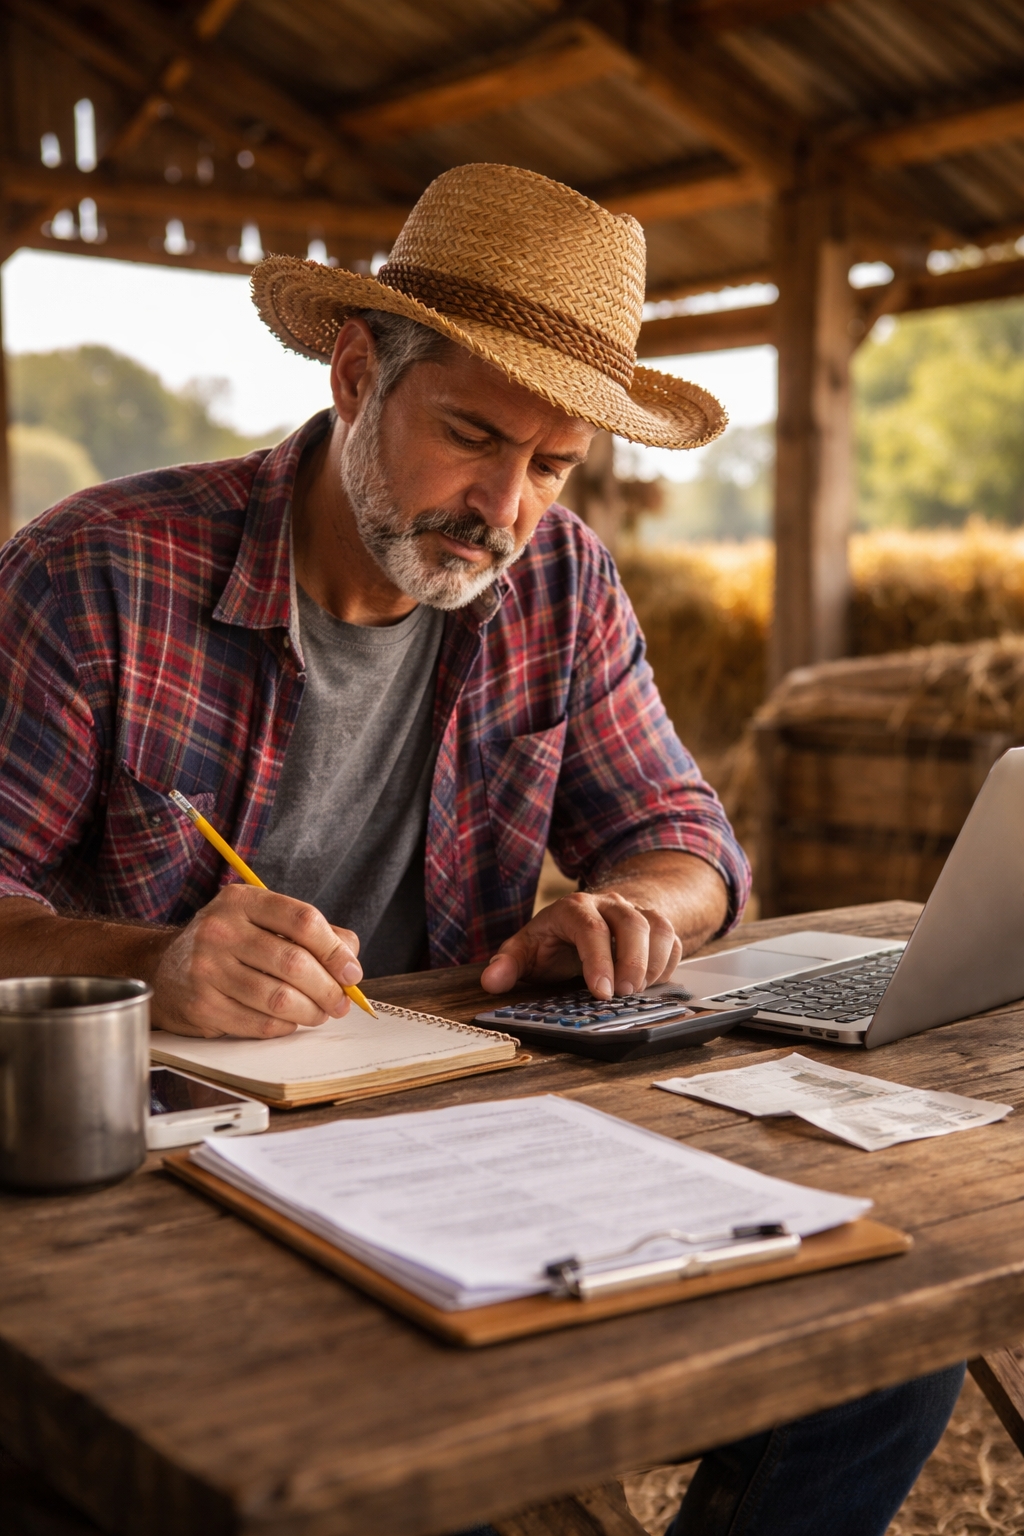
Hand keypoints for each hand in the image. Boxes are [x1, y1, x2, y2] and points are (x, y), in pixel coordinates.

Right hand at [151, 885, 361, 1036]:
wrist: (164, 968)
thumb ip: (311, 932)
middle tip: (340, 1003)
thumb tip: (350, 958)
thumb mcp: (262, 921)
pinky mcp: (202, 1005)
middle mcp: (220, 930)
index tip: (351, 972)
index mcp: (242, 901)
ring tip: (319, 1013)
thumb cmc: (228, 944)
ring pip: (279, 998)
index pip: (303, 920)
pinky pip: (259, 1024)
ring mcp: (207, 968)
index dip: (335, 950)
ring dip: (310, 1012)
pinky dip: (284, 1026)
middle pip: (294, 963)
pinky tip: (288, 1021)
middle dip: (328, 988)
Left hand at [480, 889, 682, 999]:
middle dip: (632, 962)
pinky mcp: (655, 925)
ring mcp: (635, 912)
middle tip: (624, 995)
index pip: (590, 929)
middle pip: (631, 924)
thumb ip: (508, 964)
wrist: (586, 917)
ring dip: (653, 963)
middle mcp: (608, 904)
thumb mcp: (526, 948)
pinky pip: (673, 940)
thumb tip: (491, 982)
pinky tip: (652, 985)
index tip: (601, 991)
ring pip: (658, 928)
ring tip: (639, 993)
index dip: (597, 960)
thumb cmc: (555, 940)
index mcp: (573, 908)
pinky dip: (668, 963)